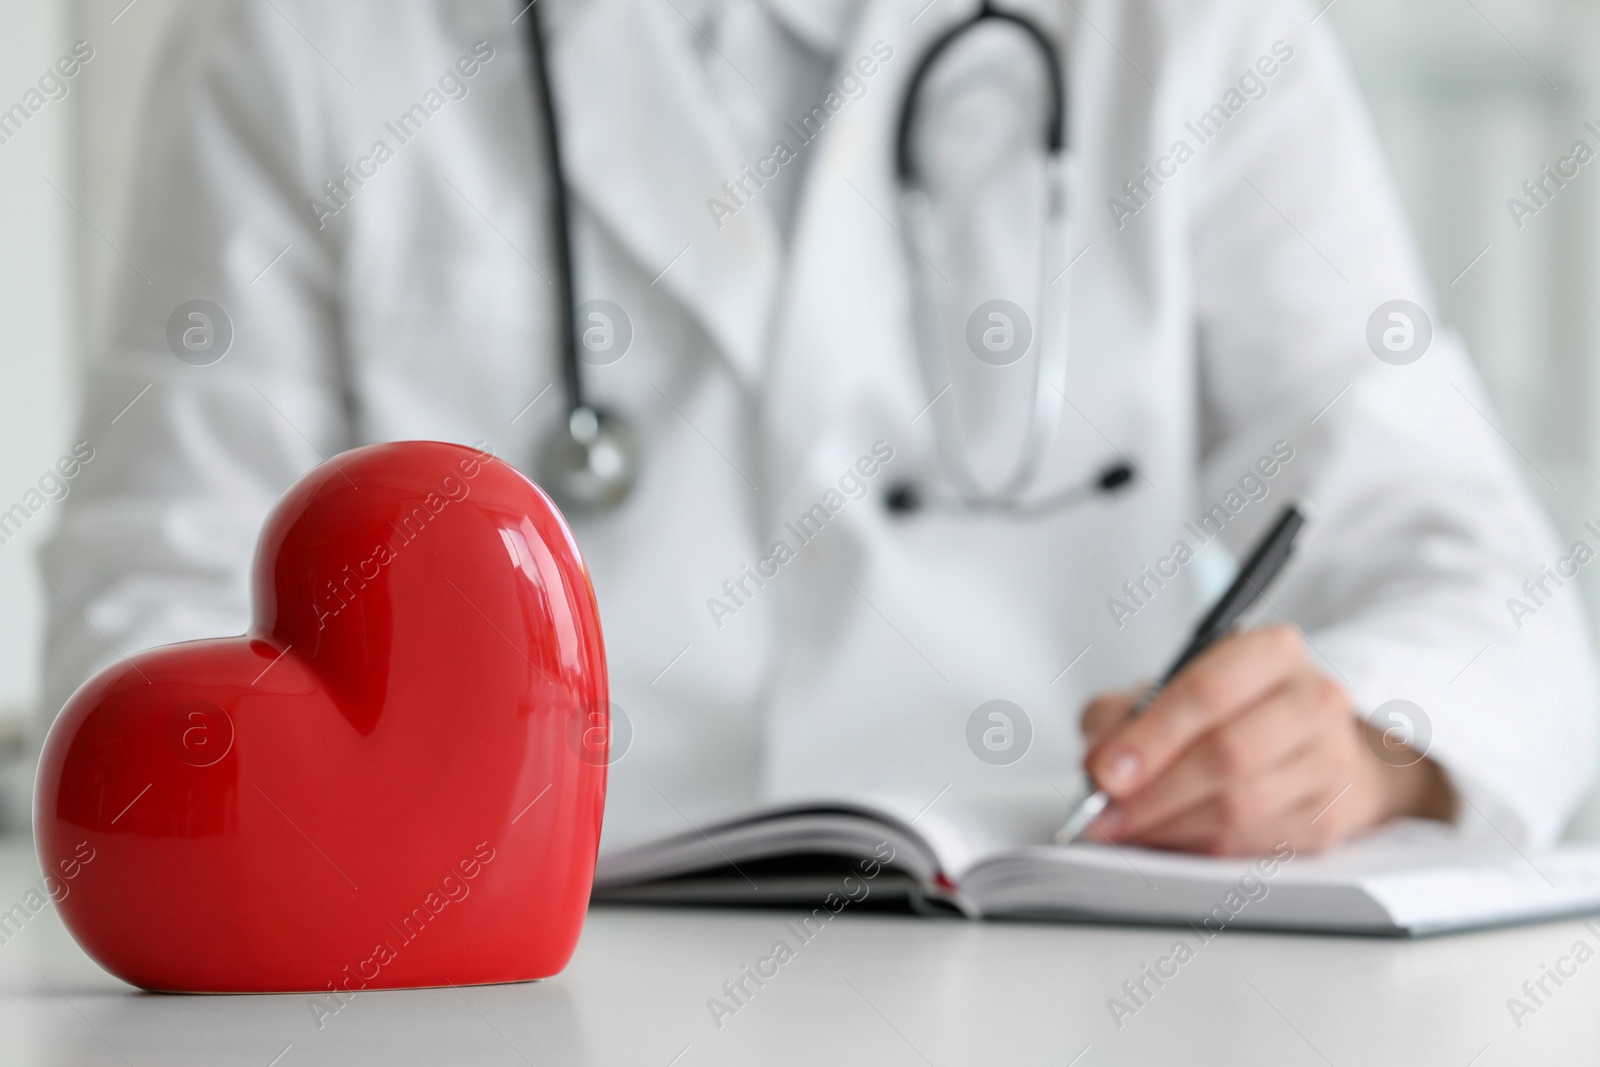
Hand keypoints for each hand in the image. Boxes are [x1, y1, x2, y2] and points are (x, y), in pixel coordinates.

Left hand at [1077, 624, 1454, 854]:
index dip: (1150, 737)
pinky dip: (1198, 847)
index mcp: (1272, 651)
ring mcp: (1330, 761)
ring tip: (1126, 828)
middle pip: (1227, 754)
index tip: (1105, 772)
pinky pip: (1252, 843)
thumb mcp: (1170, 690)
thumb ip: (1122, 714)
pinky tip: (1168, 838)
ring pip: (1240, 807)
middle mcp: (1313, 700)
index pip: (1207, 692)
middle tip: (1105, 813)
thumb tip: (1098, 767)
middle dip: (1153, 792)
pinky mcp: (1331, 816)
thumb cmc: (1230, 712)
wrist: (1310, 742)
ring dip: (1170, 826)